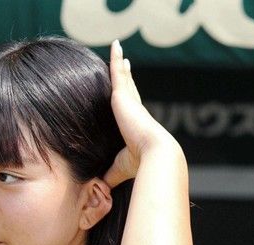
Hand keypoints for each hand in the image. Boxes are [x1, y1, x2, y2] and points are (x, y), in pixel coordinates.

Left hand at [105, 39, 183, 187]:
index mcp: (134, 125)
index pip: (131, 109)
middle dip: (126, 77)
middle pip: (129, 88)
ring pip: (123, 77)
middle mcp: (134, 110)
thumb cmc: (140, 166)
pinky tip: (115, 46)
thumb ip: (108, 175)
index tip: (128, 90)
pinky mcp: (123, 95)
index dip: (130, 99)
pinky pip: (118, 72)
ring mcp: (130, 101)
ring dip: (120, 64)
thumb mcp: (119, 168)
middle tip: (125, 64)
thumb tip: (99, 189)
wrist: (154, 156)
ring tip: (118, 50)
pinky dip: (116, 59)